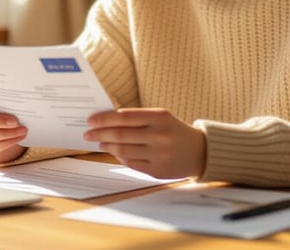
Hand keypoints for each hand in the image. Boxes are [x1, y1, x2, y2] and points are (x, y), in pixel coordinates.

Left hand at [84, 108, 205, 178]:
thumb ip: (136, 118)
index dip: (104, 119)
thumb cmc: (174, 130)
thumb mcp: (161, 117)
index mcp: (160, 117)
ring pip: (123, 151)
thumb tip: (106, 121)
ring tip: (100, 142)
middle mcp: (159, 136)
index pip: (124, 117)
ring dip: (107, 146)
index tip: (90, 120)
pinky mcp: (157, 171)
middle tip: (88, 133)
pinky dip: (119, 157)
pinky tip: (115, 152)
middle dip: (100, 134)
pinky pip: (131, 163)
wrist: (201, 151)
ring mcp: (158, 155)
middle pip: (120, 135)